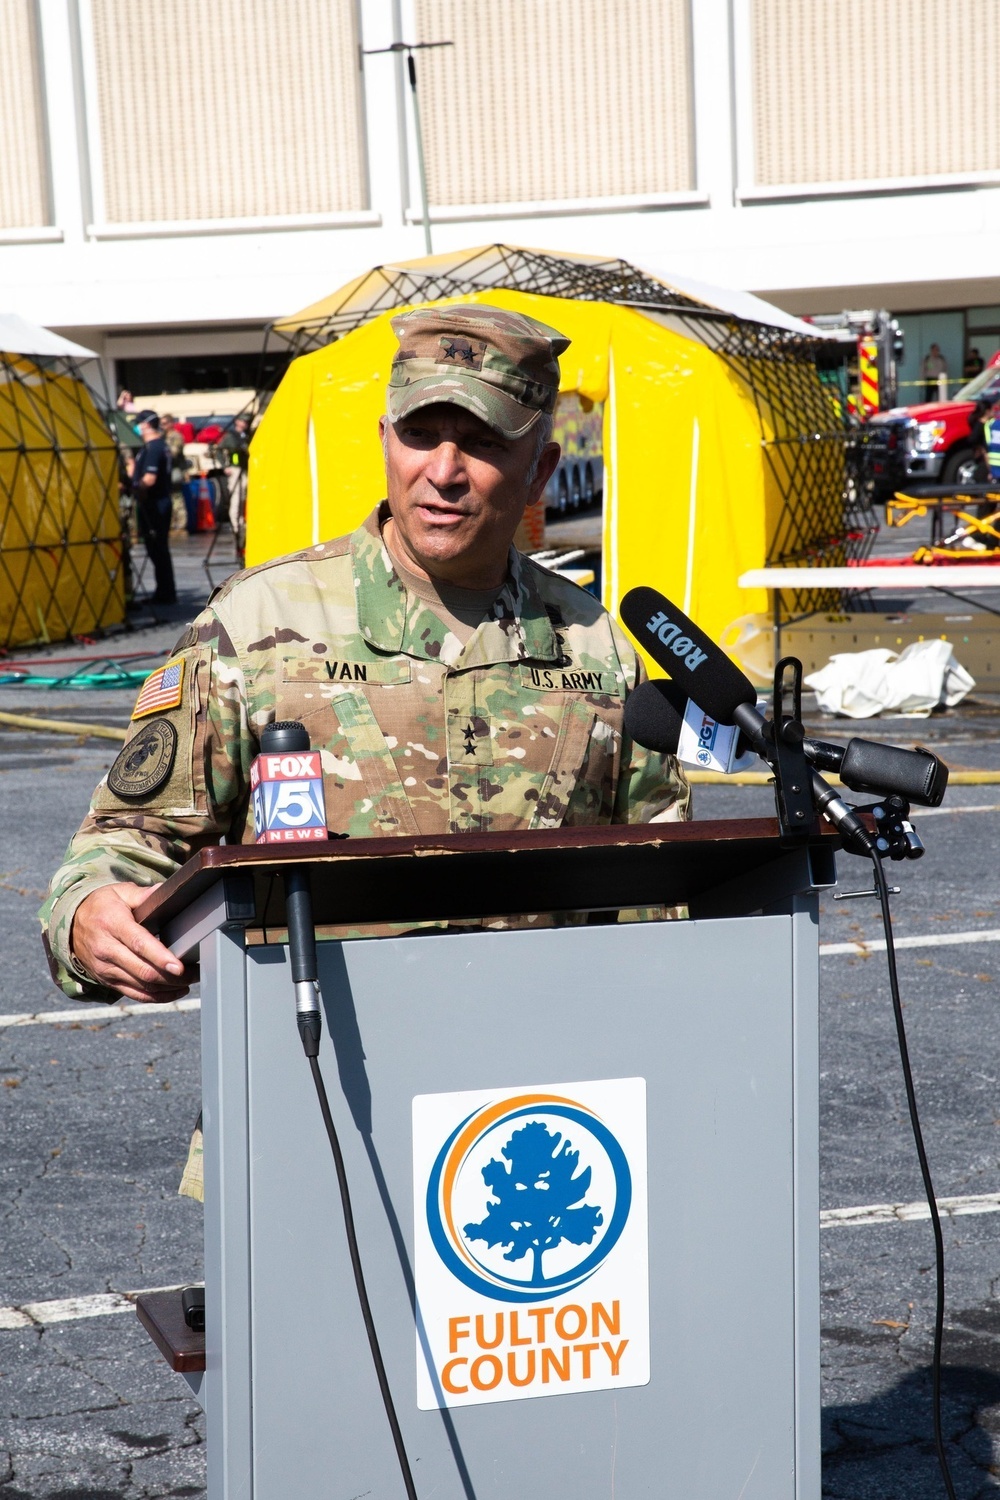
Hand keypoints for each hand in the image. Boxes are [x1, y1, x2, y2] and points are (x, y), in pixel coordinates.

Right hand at [71, 883, 190, 1001]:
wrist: (70, 923)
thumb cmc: (101, 905)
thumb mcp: (119, 892)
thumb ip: (143, 894)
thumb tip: (163, 892)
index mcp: (112, 924)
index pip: (138, 944)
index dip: (160, 957)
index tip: (179, 966)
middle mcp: (106, 950)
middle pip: (142, 971)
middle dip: (173, 976)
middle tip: (196, 972)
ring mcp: (105, 969)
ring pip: (141, 986)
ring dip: (168, 988)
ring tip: (190, 981)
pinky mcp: (107, 981)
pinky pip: (134, 994)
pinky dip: (157, 997)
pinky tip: (175, 991)